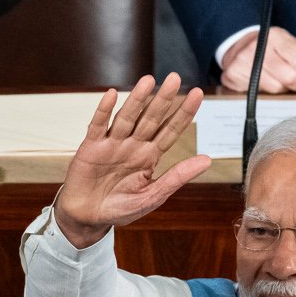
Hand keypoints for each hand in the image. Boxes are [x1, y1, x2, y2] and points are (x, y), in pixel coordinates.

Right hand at [53, 74, 213, 248]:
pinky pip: (98, 126)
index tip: (198, 93)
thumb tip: (207, 160)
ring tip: (149, 81)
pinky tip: (112, 95)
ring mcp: (112, 144)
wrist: (88, 218)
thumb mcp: (152, 196)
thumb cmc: (120, 208)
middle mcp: (133, 145)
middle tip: (175, 78)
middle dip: (163, 99)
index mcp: (150, 156)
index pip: (171, 130)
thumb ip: (177, 177)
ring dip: (137, 100)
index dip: (184, 113)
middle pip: (151, 119)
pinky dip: (104, 111)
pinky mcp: (90, 148)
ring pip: (127, 118)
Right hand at [219, 28, 295, 92]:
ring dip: (286, 89)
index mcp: (276, 37)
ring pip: (276, 88)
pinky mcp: (232, 76)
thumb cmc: (274, 47)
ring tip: (284, 80)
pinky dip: (269, 93)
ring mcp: (243, 62)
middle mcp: (258, 48)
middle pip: (290, 77)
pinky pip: (260, 94)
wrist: (239, 47)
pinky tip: (269, 83)